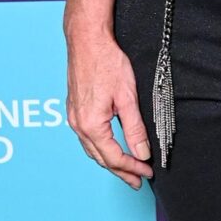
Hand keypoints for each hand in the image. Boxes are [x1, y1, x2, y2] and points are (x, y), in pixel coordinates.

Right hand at [65, 20, 154, 187]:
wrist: (86, 40)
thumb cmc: (106, 62)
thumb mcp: (127, 97)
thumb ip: (134, 128)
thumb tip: (142, 152)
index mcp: (91, 124)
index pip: (114, 157)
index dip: (132, 168)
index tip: (146, 173)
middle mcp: (78, 124)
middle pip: (101, 158)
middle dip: (120, 171)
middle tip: (137, 181)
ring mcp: (73, 117)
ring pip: (92, 149)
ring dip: (109, 161)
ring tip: (126, 169)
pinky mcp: (74, 109)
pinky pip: (86, 138)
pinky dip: (100, 148)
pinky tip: (108, 148)